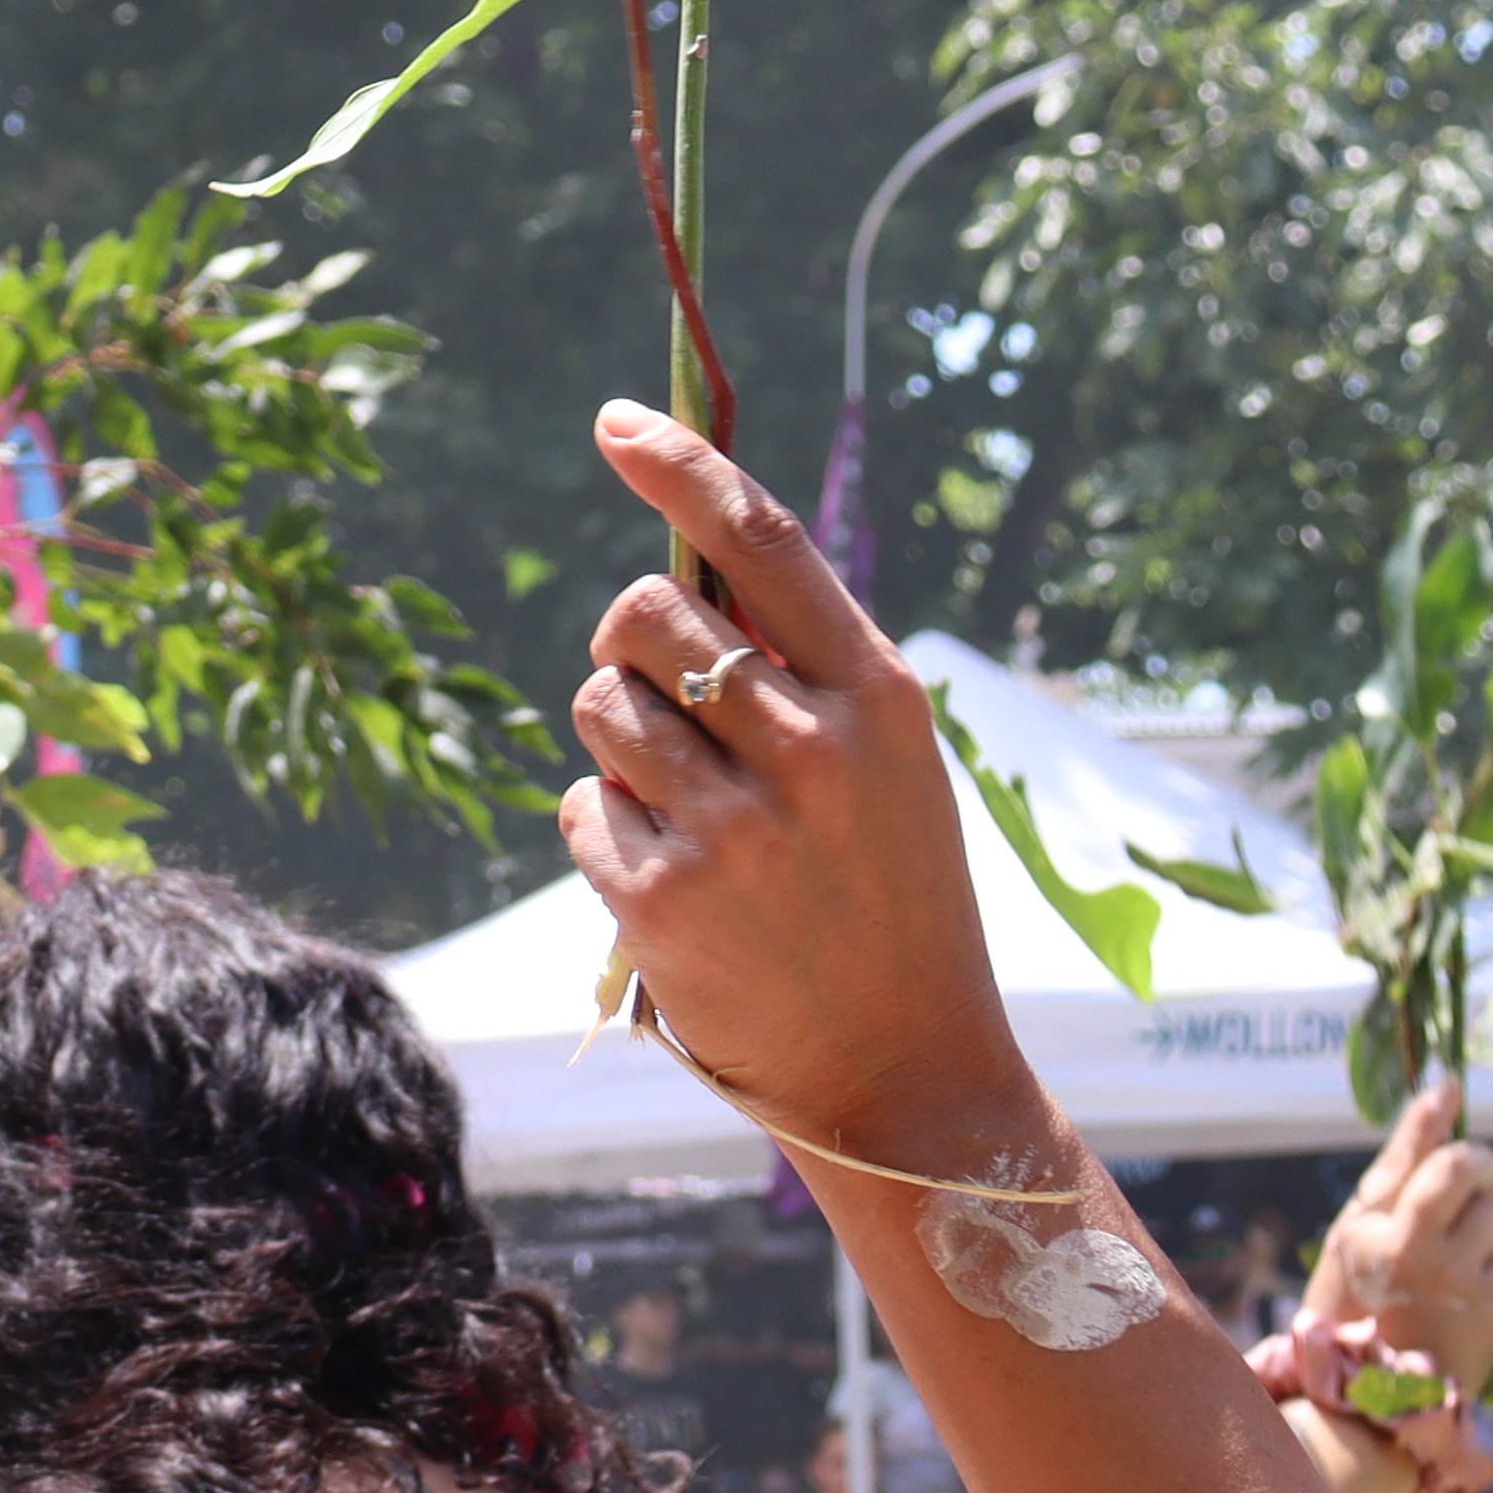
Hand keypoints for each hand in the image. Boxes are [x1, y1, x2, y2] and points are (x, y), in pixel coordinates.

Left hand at [559, 405, 1036, 1167]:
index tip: (617, 420)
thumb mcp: (887, 770)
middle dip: (627, 644)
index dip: (680, 464)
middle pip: (642, 616)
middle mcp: (811, 749)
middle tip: (663, 699)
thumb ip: (803, 676)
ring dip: (621, 742)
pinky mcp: (661, 901)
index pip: (762, 542)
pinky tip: (676, 884)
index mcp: (880, 697)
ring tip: (690, 809)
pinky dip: (612, 831)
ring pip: (598, 708)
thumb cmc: (888, 902)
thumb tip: (683, 578)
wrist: (905, 1072)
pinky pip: (587, 807)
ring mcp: (733, 827)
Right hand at [1303, 1084, 1492, 1392]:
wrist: (1373, 1399)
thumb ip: (1402, 1161)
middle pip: (1472, 1170)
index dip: (1444, 1130)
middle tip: (1464, 1198)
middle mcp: (1413, 1253)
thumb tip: (1447, 1086)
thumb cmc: (1361, 1300)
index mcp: (1370, 1231)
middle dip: (1478, 1173)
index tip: (1452, 1101)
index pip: (1427, 1157)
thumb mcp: (1358, 1231)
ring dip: (1489, 1232)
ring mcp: (1458, 1282)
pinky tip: (1472, 1299)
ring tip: (1456, 1268)